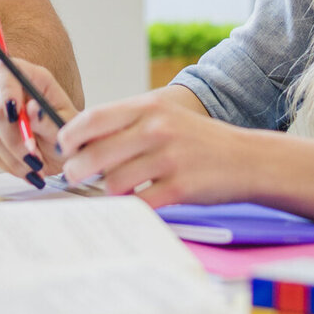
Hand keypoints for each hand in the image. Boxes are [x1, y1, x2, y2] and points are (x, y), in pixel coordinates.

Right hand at [0, 58, 80, 185]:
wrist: (70, 156)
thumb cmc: (74, 135)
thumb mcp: (69, 129)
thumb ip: (49, 120)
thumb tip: (32, 109)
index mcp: (36, 80)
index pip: (10, 70)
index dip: (7, 88)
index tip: (16, 112)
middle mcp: (15, 93)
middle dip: (16, 138)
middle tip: (35, 156)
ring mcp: (3, 115)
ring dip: (17, 157)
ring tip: (39, 166)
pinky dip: (13, 165)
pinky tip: (30, 170)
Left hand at [56, 89, 244, 206]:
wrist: (247, 159)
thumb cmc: (199, 140)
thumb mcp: (165, 116)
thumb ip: (127, 123)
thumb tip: (82, 140)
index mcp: (148, 107)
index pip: (92, 118)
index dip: (70, 136)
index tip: (65, 149)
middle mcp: (156, 128)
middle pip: (94, 153)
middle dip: (77, 170)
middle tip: (77, 176)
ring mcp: (168, 157)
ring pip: (112, 181)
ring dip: (107, 190)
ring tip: (115, 188)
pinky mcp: (180, 186)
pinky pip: (138, 202)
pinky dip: (131, 206)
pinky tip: (135, 201)